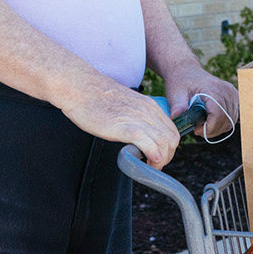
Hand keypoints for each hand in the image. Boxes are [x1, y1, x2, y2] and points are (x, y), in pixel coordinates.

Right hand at [59, 75, 181, 167]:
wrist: (80, 87)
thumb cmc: (96, 97)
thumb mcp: (126, 105)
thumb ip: (137, 118)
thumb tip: (140, 135)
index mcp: (150, 106)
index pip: (171, 130)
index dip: (169, 148)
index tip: (159, 156)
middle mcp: (148, 111)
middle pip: (171, 139)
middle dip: (167, 156)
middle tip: (154, 165)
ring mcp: (137, 119)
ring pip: (163, 142)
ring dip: (160, 160)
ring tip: (149, 166)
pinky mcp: (124, 127)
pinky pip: (147, 143)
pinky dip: (152, 154)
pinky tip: (147, 161)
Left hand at [163, 65, 239, 138]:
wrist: (187, 70)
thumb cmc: (180, 81)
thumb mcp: (175, 92)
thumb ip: (177, 105)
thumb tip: (175, 116)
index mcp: (213, 89)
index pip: (218, 115)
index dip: (208, 128)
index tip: (196, 130)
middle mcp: (226, 90)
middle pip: (226, 120)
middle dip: (212, 130)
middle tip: (198, 129)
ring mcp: (231, 93)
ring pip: (231, 120)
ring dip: (217, 128)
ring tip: (203, 125)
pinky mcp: (233, 96)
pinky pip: (233, 116)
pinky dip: (223, 123)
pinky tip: (211, 121)